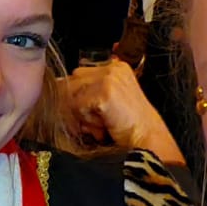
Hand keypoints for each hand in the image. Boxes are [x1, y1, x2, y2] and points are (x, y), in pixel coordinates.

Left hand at [61, 60, 183, 163]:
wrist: (147, 139)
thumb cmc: (128, 125)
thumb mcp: (109, 102)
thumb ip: (88, 92)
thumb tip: (58, 92)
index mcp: (115, 66)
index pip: (78, 75)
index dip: (76, 97)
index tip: (87, 114)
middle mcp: (112, 68)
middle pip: (72, 82)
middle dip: (77, 106)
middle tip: (98, 122)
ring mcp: (109, 78)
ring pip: (72, 95)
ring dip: (82, 115)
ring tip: (103, 124)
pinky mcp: (105, 92)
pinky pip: (78, 106)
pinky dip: (86, 120)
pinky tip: (104, 126)